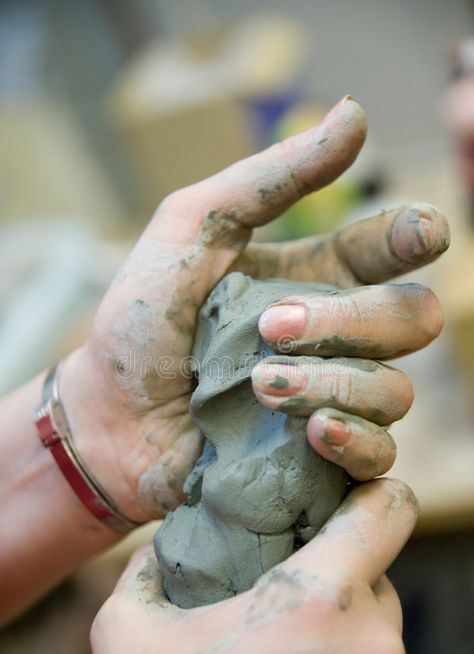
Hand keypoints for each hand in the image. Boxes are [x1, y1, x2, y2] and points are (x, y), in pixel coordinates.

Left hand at [60, 96, 448, 521]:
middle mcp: (335, 336)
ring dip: (333, 382)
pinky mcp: (322, 460)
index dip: (416, 235)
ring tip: (260, 386)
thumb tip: (355, 115)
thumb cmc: (141, 321)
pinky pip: (381, 454)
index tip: (418, 234)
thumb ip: (268, 178)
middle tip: (271, 327)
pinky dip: (354, 441)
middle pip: (412, 319)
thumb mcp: (190, 230)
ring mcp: (332, 398)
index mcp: (313, 275)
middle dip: (351, 320)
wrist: (108, 416)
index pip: (391, 249)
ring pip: (396, 390)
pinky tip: (311, 432)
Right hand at [91, 477, 417, 653]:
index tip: (340, 496)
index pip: (388, 512)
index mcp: (320, 604)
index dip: (367, 494)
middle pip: (375, 573)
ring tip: (281, 645)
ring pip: (377, 626)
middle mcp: (376, 650)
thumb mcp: (128, 633)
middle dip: (332, 571)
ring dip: (339, 625)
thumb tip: (167, 542)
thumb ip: (150, 568)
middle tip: (280, 584)